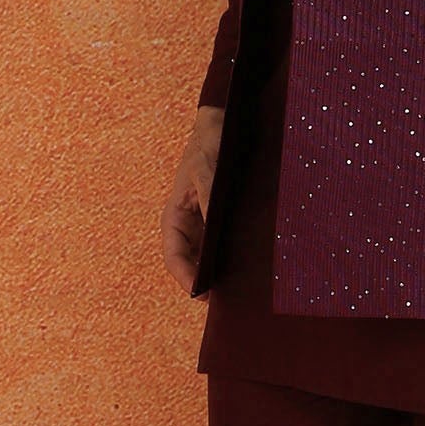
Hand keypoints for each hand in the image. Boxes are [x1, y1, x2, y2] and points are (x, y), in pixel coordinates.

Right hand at [161, 105, 224, 291]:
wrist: (223, 126)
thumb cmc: (208, 144)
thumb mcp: (206, 168)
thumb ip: (209, 195)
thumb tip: (212, 223)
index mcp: (174, 217)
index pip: (174, 257)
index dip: (185, 278)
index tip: (201, 294)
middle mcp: (188, 226)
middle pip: (192, 263)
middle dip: (206, 282)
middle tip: (228, 300)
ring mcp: (205, 224)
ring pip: (210, 258)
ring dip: (222, 273)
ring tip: (242, 289)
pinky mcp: (222, 220)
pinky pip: (225, 245)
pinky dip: (234, 258)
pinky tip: (251, 266)